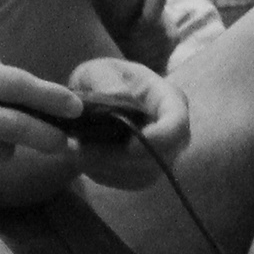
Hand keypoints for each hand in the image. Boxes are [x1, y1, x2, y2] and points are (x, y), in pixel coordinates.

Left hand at [59, 58, 188, 190]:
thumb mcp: (98, 70)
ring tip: (76, 150)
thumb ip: (106, 81)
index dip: (160, 139)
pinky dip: (103, 174)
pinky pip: (129, 182)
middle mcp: (173, 131)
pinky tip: (84, 159)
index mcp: (168, 99)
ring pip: (142, 174)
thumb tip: (117, 98)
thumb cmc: (103, 78)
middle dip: (119, 158)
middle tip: (80, 149)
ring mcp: (162, 154)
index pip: (177, 124)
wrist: (98, 95)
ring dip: (106, 167)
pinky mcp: (145, 171)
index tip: (129, 146)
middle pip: (160, 157)